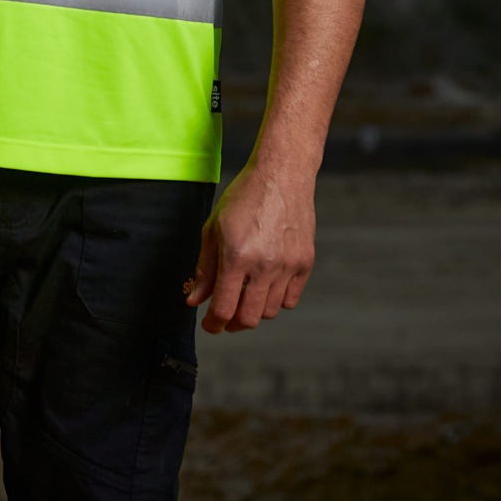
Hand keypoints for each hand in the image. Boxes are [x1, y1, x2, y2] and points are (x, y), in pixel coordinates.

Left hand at [186, 155, 315, 333]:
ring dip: (254, 310)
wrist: (281, 175)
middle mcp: (264, 265)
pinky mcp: (305, 262)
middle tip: (225, 317)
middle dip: (233, 324)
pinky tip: (266, 286)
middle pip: (249, 318)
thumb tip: (195, 300)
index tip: (210, 325)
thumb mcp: (214, 228)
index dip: (214, 324)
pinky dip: (276, 300)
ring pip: (270, 312)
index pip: (224, 309)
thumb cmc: (245, 196)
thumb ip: (204, 268)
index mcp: (237, 256)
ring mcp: (288, 265)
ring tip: (245, 296)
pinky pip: (290, 299)